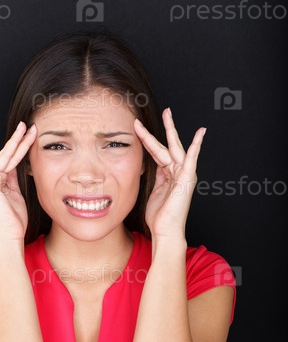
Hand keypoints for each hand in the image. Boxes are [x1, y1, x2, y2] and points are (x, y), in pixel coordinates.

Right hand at [0, 122, 36, 244]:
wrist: (9, 234)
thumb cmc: (14, 219)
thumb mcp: (17, 195)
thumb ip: (14, 180)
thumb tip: (16, 167)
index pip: (13, 159)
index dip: (22, 146)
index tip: (31, 135)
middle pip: (9, 154)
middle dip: (20, 139)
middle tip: (28, 125)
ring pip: (5, 156)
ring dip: (15, 141)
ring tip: (24, 128)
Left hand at [134, 108, 205, 241]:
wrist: (166, 231)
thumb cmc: (159, 216)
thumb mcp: (153, 192)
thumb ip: (155, 177)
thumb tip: (150, 167)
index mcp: (168, 175)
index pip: (157, 152)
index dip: (149, 139)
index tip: (140, 128)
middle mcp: (177, 172)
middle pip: (167, 145)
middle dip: (164, 128)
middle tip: (164, 111)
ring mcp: (183, 175)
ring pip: (174, 148)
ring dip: (170, 130)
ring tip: (168, 113)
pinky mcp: (188, 179)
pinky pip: (192, 159)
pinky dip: (196, 145)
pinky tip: (200, 133)